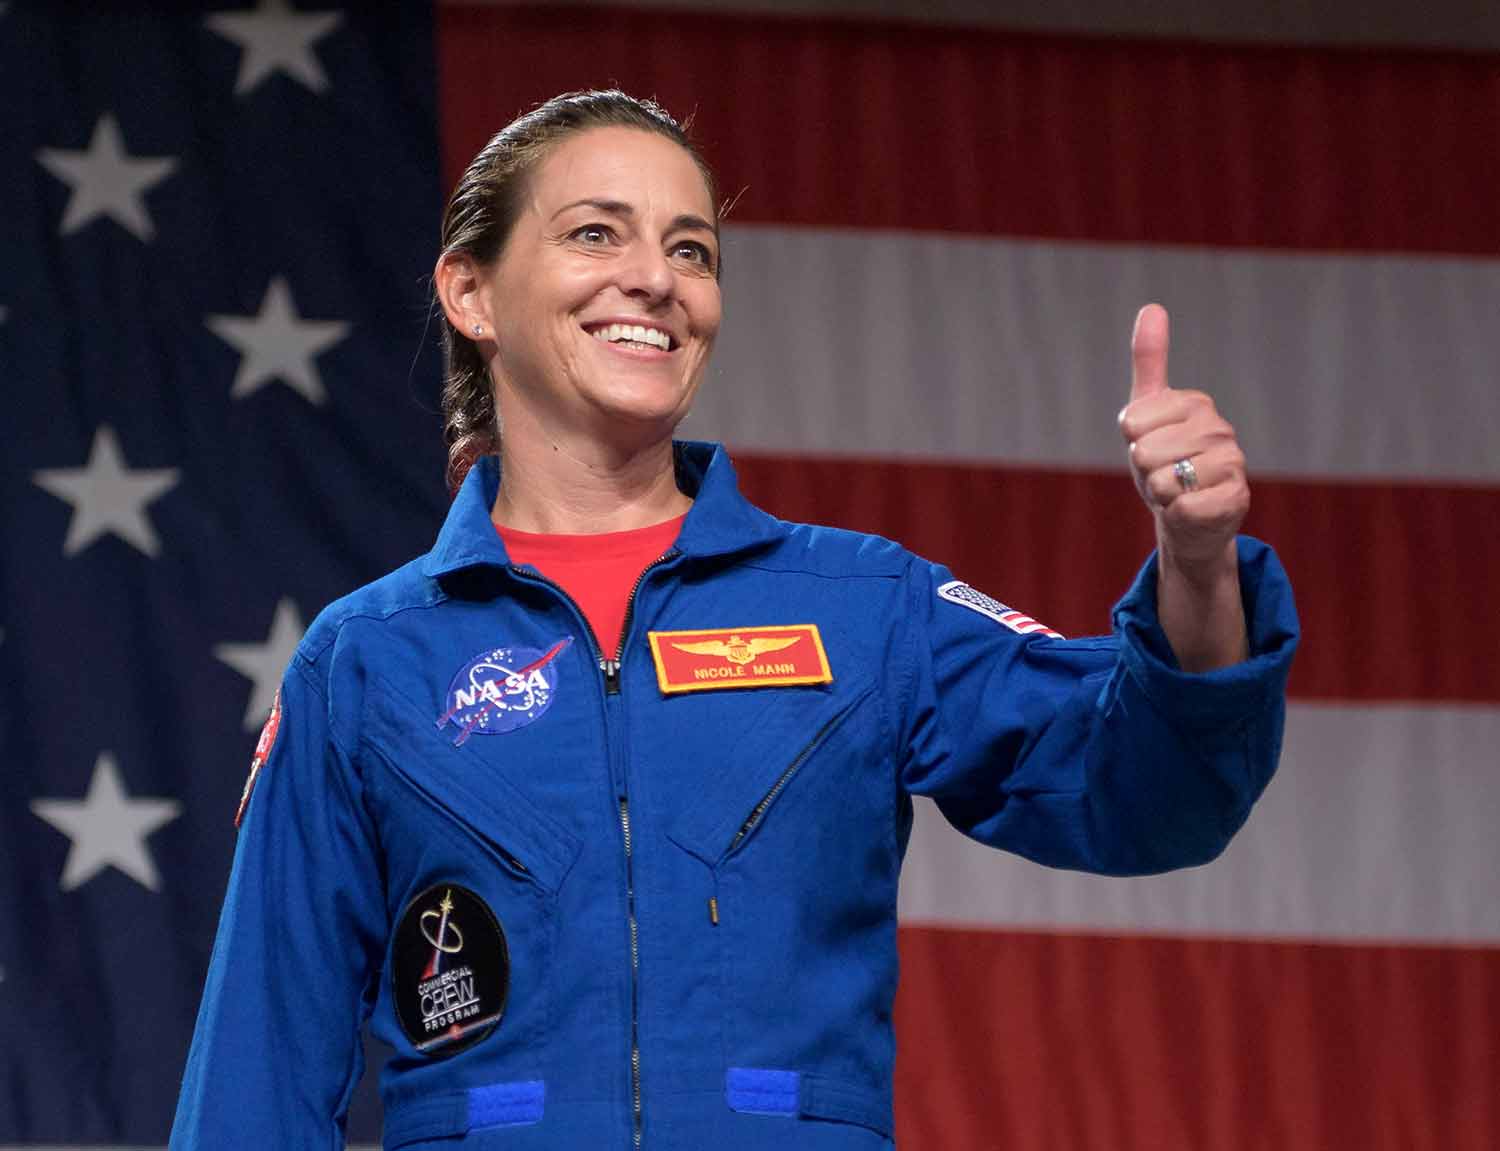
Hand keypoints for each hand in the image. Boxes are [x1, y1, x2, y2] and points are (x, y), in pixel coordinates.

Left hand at [1118, 304, 1248, 574]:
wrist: (1189, 516)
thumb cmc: (1165, 461)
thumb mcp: (1147, 412)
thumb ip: (1150, 362)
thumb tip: (1153, 307)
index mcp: (1195, 403)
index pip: (1132, 423)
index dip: (1133, 442)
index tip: (1152, 445)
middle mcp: (1219, 429)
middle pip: (1144, 453)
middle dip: (1145, 472)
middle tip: (1165, 473)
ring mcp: (1233, 463)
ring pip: (1162, 481)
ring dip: (1161, 494)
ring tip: (1178, 490)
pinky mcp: (1235, 499)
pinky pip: (1182, 506)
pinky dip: (1177, 514)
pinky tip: (1191, 509)